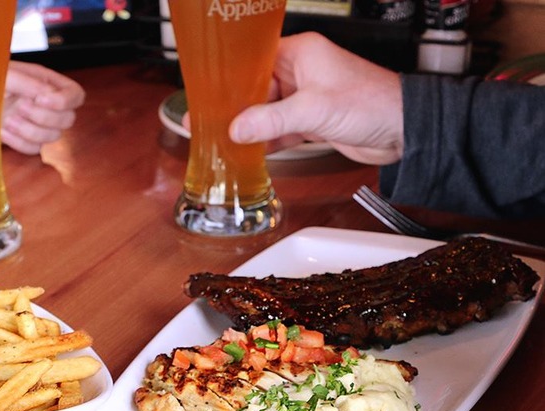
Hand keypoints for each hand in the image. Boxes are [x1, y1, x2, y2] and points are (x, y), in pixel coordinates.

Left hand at [1, 62, 84, 154]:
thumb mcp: (6, 73)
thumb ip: (28, 82)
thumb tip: (46, 95)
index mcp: (48, 84)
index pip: (76, 96)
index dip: (65, 101)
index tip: (41, 99)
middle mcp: (47, 105)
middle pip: (68, 120)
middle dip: (44, 116)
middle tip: (20, 106)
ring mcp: (38, 124)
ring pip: (53, 137)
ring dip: (30, 129)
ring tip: (8, 118)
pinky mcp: (25, 140)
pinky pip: (33, 149)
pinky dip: (19, 141)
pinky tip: (3, 130)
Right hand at [228, 32, 404, 164]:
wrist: (405, 131)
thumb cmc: (374, 103)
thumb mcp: (315, 109)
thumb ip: (272, 120)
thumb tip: (239, 128)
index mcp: (302, 53)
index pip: (256, 59)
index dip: (233, 76)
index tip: (212, 91)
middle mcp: (303, 72)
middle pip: (258, 88)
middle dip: (238, 107)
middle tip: (213, 121)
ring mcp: (307, 97)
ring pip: (268, 111)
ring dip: (252, 126)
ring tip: (226, 138)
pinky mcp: (313, 121)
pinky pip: (281, 129)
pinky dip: (268, 140)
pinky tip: (252, 150)